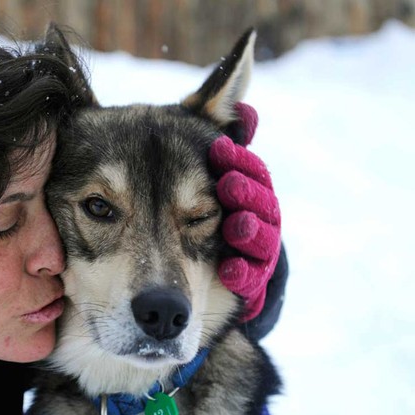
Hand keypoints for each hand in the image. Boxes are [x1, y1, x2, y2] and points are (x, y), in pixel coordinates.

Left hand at [209, 103, 280, 321]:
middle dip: (246, 191)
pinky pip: (250, 275)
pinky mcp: (250, 278)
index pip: (249, 169)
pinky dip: (241, 271)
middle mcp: (255, 215)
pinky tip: (229, 269)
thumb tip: (243, 83)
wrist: (213, 270)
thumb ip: (215, 134)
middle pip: (260, 200)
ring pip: (260, 236)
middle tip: (229, 185)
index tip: (221, 149)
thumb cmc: (208, 209)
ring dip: (249, 230)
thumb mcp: (207, 171)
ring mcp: (255, 248)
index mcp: (244, 187)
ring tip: (237, 226)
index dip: (238, 160)